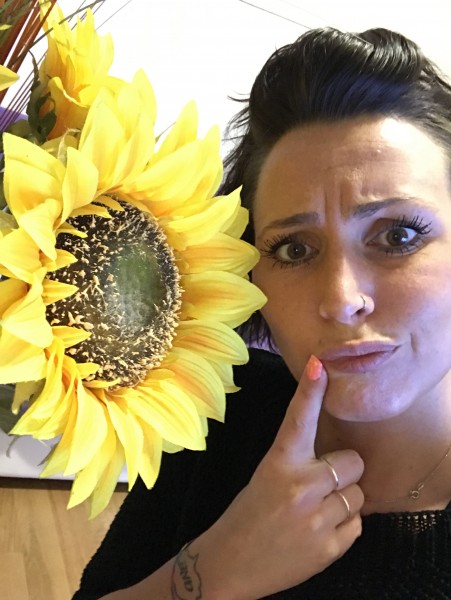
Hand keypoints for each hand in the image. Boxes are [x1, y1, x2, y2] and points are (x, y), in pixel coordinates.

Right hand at [192, 355, 364, 599]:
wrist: (230, 564)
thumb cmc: (248, 514)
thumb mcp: (267, 476)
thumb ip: (301, 462)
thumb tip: (341, 457)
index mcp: (279, 462)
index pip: (299, 419)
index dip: (310, 390)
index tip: (319, 365)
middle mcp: (301, 485)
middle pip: (352, 462)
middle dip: (342, 472)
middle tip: (321, 485)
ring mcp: (317, 518)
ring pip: (358, 495)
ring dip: (343, 501)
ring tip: (316, 513)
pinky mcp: (329, 548)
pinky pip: (357, 524)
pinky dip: (344, 526)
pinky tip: (319, 532)